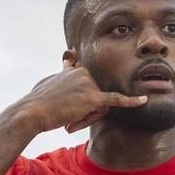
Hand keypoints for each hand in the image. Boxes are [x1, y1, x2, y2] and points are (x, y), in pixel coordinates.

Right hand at [18, 59, 145, 133]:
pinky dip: (131, 102)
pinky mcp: (93, 98)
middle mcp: (83, 72)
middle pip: (96, 98)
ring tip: (68, 121)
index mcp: (74, 69)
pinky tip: (143, 100)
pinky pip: (116, 100)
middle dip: (85, 113)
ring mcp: (89, 84)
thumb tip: (68, 54)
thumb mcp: (48, 82)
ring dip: (86, 118)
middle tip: (66, 118)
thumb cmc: (37, 102)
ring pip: (99, 108)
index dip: (79, 104)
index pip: (88, 89)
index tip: (70, 105)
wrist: (31, 112)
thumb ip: (62, 71)